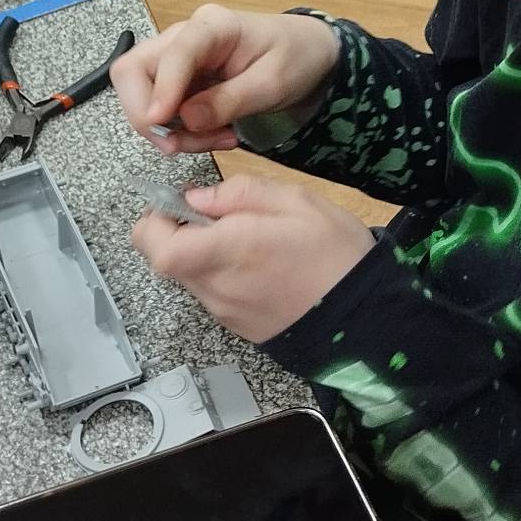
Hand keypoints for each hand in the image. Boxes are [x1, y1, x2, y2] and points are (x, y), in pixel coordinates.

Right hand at [110, 5, 338, 154]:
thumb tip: (184, 119)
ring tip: (218, 140)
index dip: (161, 89)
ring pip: (142, 95)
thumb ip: (230, 101)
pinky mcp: (179, 80)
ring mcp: (177, 58)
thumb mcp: (272, 84)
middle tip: (179, 145)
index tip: (159, 123)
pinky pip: (161, 110)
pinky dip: (180, 131)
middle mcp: (184, 36)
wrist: (306, 53)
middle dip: (146, 114)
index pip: (173, 53)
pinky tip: (215, 135)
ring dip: (169, 129)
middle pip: (132, 70)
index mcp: (213, 26)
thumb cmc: (295, 58)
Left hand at [131, 176, 374, 342]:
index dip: (155, 220)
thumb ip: (240, 193)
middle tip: (219, 217)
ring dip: (204, 255)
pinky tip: (261, 266)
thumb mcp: (297, 201)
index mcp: (225, 250)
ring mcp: (225, 312)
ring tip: (250, 241)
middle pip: (166, 262)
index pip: (154, 244)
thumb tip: (198, 198)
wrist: (366, 319)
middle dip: (181, 234)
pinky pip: (214, 294)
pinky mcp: (238, 326)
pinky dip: (223, 275)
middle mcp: (215, 286)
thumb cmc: (335, 254)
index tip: (179, 203)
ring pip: (190, 277)